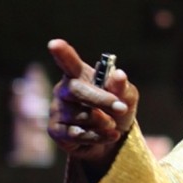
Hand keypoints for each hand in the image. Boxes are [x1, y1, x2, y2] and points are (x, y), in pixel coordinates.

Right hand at [47, 39, 138, 165]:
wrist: (112, 139)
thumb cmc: (117, 110)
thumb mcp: (127, 97)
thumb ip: (122, 87)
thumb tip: (119, 74)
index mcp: (80, 75)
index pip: (70, 63)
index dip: (63, 53)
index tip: (55, 44)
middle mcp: (64, 90)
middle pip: (77, 91)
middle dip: (101, 100)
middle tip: (121, 108)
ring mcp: (57, 110)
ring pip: (81, 116)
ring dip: (104, 122)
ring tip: (113, 124)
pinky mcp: (55, 130)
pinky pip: (77, 134)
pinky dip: (98, 136)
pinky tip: (110, 136)